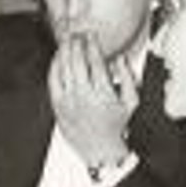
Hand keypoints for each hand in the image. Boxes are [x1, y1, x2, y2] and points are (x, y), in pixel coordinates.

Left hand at [49, 33, 137, 169]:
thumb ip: (129, 77)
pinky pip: (53, 81)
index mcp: (103, 94)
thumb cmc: (118, 128)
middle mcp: (84, 96)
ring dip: (64, 52)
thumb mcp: (132, 102)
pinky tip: (57, 59)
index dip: (93, 45)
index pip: (95, 61)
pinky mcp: (58, 107)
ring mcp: (69, 102)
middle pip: (77, 61)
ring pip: (63, 69)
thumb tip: (121, 58)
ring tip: (67, 41)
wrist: (101, 152)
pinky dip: (54, 67)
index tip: (92, 36)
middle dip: (77, 44)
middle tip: (77, 34)